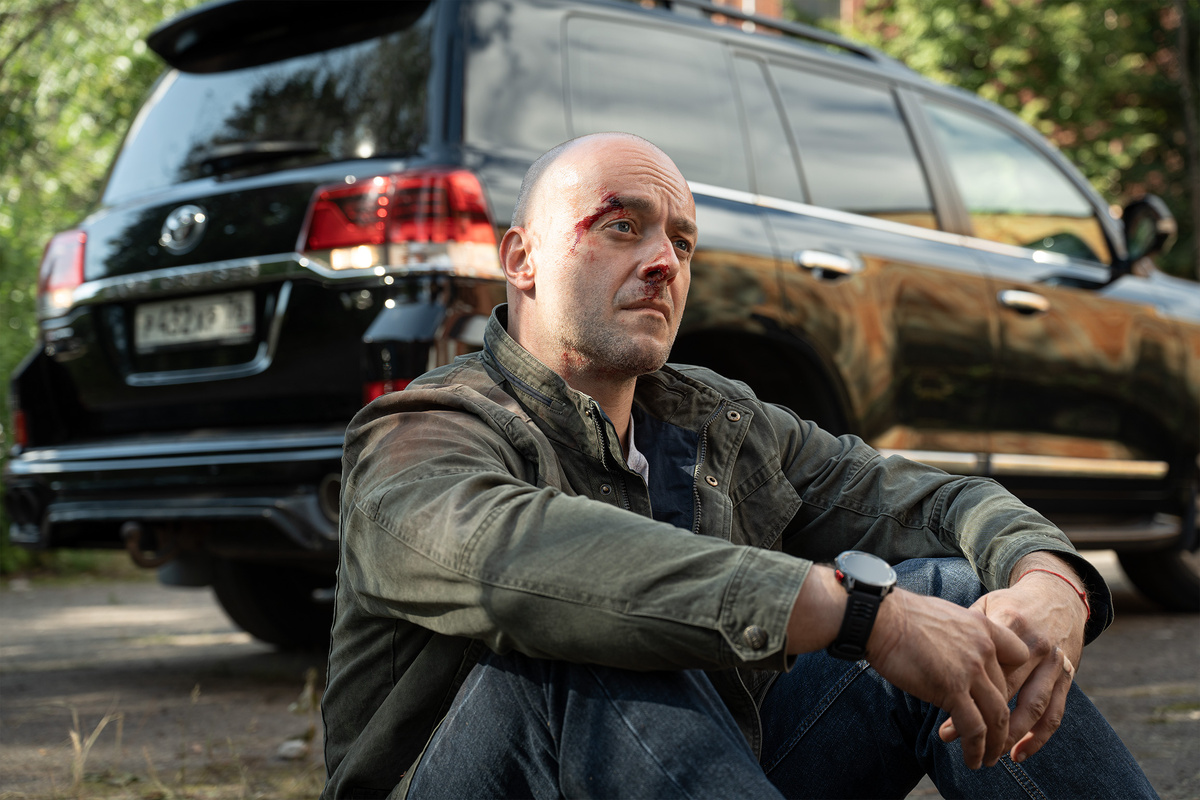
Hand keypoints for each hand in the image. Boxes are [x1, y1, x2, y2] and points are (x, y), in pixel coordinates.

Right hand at [866, 589, 1029, 769]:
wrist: (879, 618)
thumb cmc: (899, 615)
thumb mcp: (943, 614)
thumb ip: (959, 634)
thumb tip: (952, 650)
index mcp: (982, 626)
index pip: (1018, 655)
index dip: (1013, 675)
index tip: (998, 693)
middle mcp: (984, 648)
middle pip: (1006, 692)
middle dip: (1003, 719)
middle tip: (997, 737)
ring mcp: (971, 670)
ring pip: (998, 716)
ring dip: (996, 743)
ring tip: (990, 759)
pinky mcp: (952, 690)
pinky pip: (975, 728)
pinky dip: (977, 749)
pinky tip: (973, 761)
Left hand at [953, 554, 1087, 763]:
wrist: (1058, 595)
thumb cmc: (1011, 604)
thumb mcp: (986, 608)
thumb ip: (966, 633)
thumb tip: (933, 659)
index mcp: (1011, 624)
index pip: (984, 665)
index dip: (963, 692)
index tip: (942, 711)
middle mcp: (1036, 646)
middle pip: (1007, 690)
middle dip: (982, 718)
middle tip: (957, 738)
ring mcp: (1055, 663)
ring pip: (1034, 707)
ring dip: (1011, 735)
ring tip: (989, 753)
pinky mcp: (1069, 675)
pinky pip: (1055, 712)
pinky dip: (1038, 736)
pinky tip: (1019, 753)